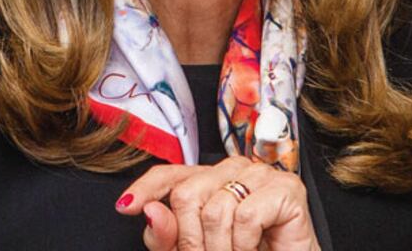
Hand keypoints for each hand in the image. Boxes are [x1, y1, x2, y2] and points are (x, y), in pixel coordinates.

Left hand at [115, 156, 319, 250]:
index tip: (125, 207)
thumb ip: (170, 236)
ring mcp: (260, 175)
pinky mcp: (286, 189)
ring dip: (220, 249)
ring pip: (215, 209)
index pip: (169, 175)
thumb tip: (151, 212)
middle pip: (187, 195)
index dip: (146, 189)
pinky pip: (246, 216)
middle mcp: (233, 169)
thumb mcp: (197, 250)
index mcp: (209, 179)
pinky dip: (244, 245)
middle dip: (190, 241)